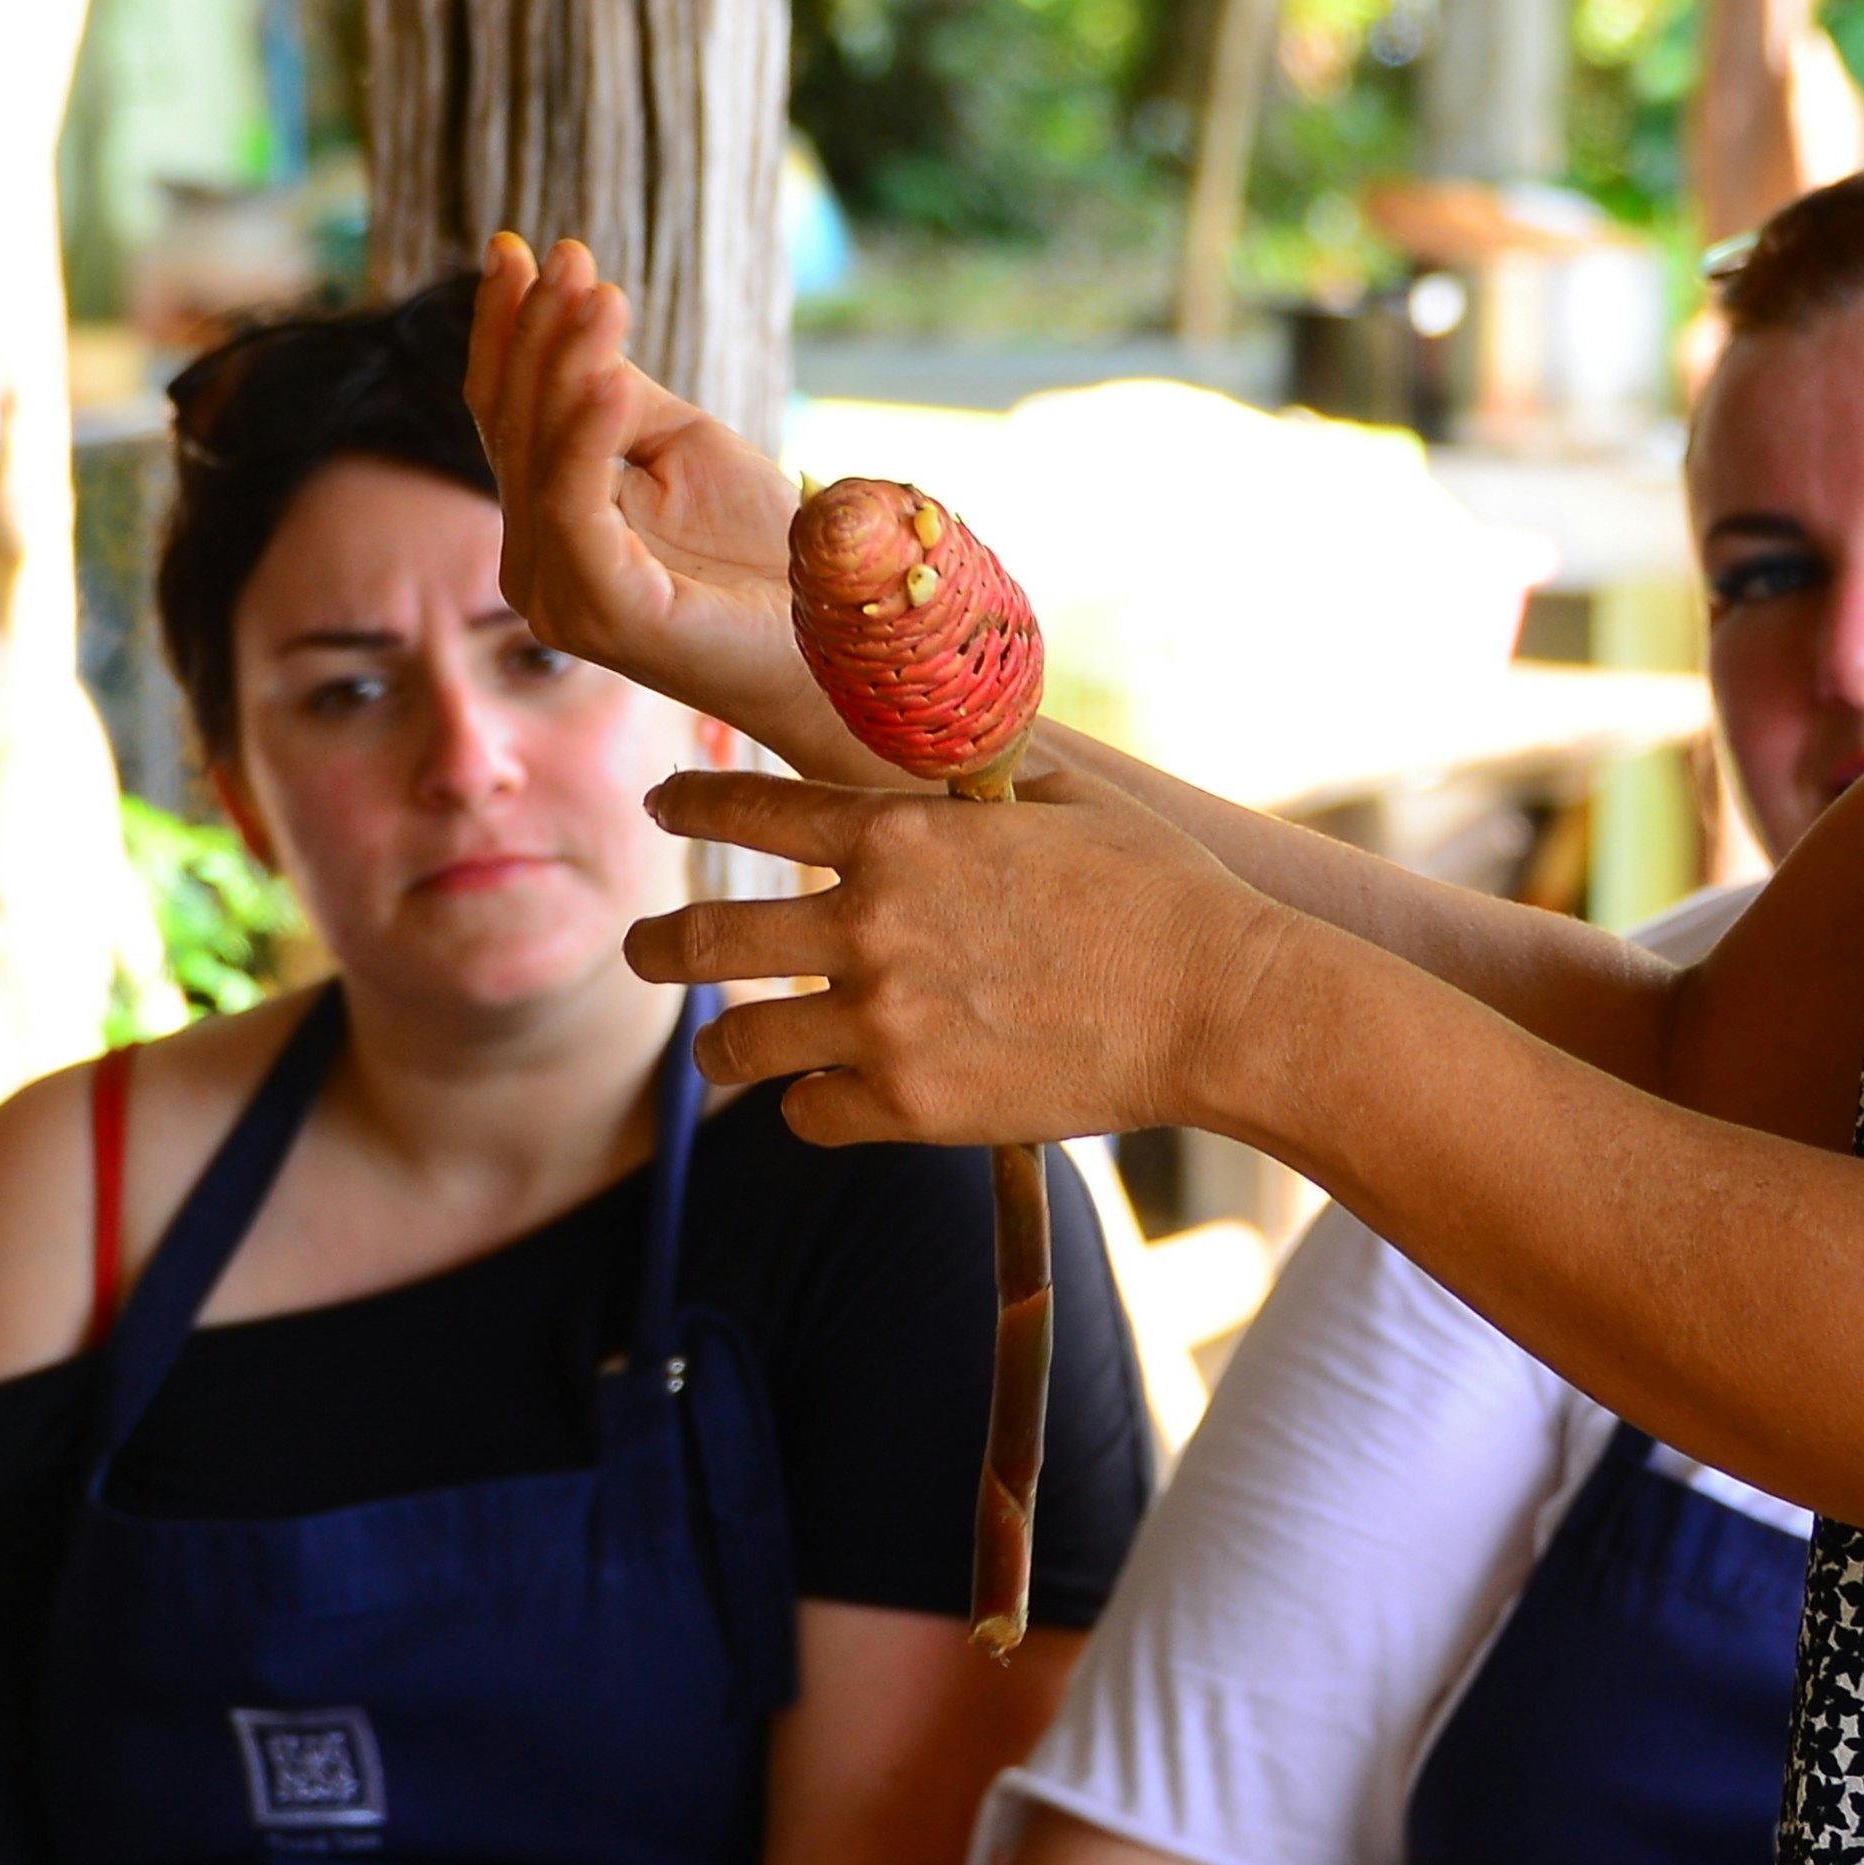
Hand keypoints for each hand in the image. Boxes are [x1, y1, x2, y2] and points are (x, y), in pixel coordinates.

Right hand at [462, 236, 844, 772]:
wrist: (834, 645)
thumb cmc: (764, 552)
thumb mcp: (684, 447)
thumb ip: (618, 398)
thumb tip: (575, 324)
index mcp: (547, 526)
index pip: (506, 415)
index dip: (508, 332)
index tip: (517, 247)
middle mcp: (533, 564)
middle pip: (515, 428)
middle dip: (537, 333)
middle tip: (565, 254)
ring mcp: (560, 595)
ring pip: (539, 458)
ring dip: (565, 365)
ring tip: (599, 294)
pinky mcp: (603, 613)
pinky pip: (575, 509)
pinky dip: (585, 438)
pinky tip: (605, 378)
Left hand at [632, 768, 1285, 1148]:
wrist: (1222, 1003)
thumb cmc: (1162, 891)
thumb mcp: (1067, 796)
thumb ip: (978, 780)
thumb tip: (946, 750)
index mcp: (899, 833)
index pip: (747, 810)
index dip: (690, 807)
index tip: (663, 808)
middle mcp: (871, 922)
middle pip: (703, 937)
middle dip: (655, 943)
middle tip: (641, 948)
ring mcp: (885, 1019)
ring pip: (737, 1042)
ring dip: (718, 1046)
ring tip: (717, 1051)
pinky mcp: (912, 1105)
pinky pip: (810, 1115)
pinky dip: (811, 1107)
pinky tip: (825, 1100)